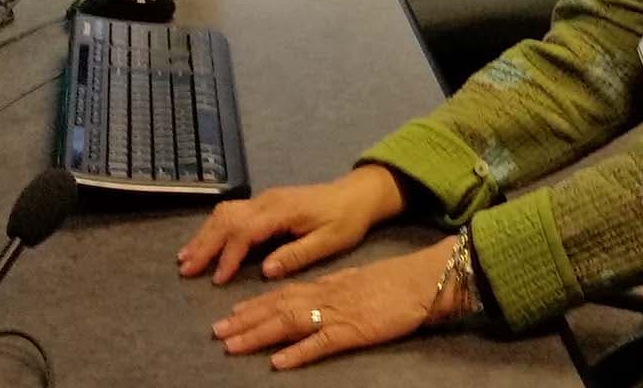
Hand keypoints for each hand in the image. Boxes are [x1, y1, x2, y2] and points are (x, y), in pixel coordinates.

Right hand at [176, 166, 405, 283]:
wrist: (357, 194)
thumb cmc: (347, 220)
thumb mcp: (330, 241)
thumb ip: (297, 255)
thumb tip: (266, 270)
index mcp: (283, 210)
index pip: (245, 232)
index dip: (229, 256)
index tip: (218, 279)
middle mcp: (268, 200)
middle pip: (226, 219)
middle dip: (205, 245)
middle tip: (186, 271)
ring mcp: (264, 199)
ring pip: (224, 213)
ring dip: (204, 235)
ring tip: (186, 260)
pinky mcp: (264, 202)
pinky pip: (232, 212)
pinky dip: (214, 228)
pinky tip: (204, 243)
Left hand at [209, 239, 466, 370]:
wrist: (425, 279)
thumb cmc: (398, 281)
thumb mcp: (360, 279)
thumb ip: (336, 289)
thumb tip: (314, 296)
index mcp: (329, 285)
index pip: (284, 293)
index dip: (255, 305)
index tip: (231, 313)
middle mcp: (326, 297)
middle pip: (277, 307)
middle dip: (245, 320)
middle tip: (216, 332)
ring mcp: (338, 314)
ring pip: (289, 322)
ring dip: (258, 334)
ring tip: (231, 345)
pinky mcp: (354, 331)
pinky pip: (320, 343)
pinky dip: (297, 353)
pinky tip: (278, 362)